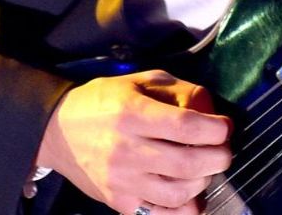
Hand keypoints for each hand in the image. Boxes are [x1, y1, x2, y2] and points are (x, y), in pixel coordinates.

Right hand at [36, 70, 232, 214]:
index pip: (186, 127)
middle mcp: (125, 150)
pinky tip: (189, 193)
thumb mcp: (142, 81)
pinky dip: (183, 207)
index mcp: (132, 114)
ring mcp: (120, 181)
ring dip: (203, 182)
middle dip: (219, 158)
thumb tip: (214, 112)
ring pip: (178, 193)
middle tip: (224, 150)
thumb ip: (181, 92)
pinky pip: (160, 214)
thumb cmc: (105, 101)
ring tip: (204, 169)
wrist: (57, 131)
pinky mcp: (117, 202)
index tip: (225, 127)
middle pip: (187, 163)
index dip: (216, 129)